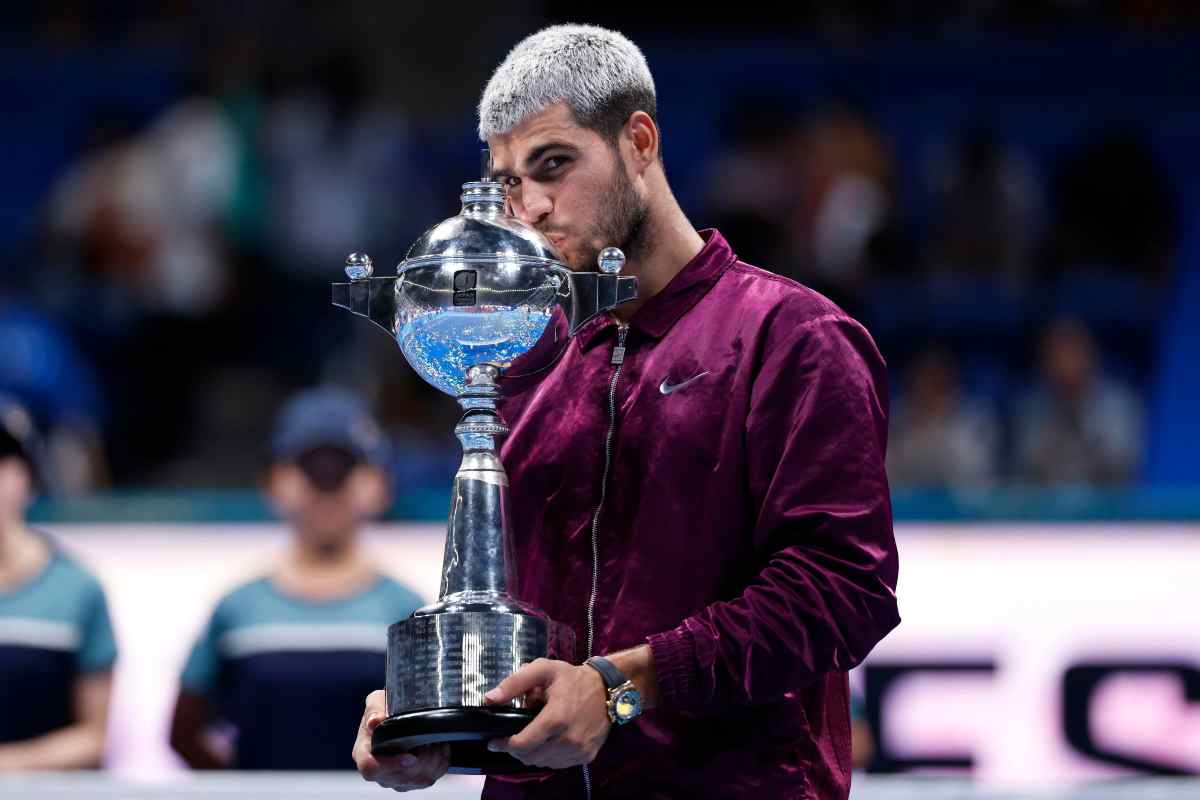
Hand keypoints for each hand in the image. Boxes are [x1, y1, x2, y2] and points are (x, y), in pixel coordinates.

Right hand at [353, 690, 450, 790]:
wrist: (396, 714)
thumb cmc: (384, 709)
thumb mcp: (376, 701)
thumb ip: (374, 709)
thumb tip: (375, 721)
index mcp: (363, 753)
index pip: (371, 768)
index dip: (392, 765)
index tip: (411, 757)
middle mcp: (378, 770)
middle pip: (400, 777)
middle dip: (421, 760)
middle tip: (430, 741)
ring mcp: (395, 779)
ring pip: (418, 780)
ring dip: (433, 760)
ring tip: (436, 742)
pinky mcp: (412, 781)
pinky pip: (431, 778)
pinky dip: (440, 763)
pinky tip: (440, 748)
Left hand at [484, 658, 610, 768]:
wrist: (608, 688)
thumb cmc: (572, 679)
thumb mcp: (543, 670)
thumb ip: (514, 683)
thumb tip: (489, 699)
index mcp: (555, 718)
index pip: (522, 744)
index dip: (504, 745)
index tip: (494, 741)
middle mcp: (568, 740)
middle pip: (531, 757)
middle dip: (516, 749)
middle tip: (512, 737)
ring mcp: (579, 751)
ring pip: (544, 763)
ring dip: (533, 754)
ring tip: (532, 737)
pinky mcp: (586, 756)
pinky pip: (559, 764)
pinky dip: (548, 757)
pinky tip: (547, 743)